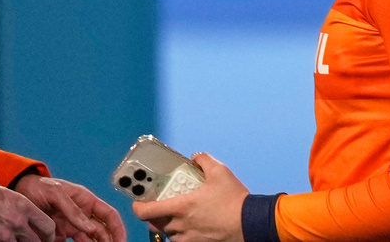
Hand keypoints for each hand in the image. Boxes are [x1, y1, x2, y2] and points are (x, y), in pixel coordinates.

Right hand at [0, 184, 56, 241]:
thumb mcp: (9, 196)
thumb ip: (24, 210)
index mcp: (24, 206)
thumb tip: (35, 224)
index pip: (48, 226)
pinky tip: (2, 239)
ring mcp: (5, 235)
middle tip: (35, 240)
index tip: (48, 237)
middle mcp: (17, 222)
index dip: (50, 234)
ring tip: (15, 237)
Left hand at [15, 174, 127, 241]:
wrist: (19, 192)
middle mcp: (82, 215)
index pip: (109, 215)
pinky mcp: (60, 236)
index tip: (121, 241)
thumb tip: (89, 226)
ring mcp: (72, 226)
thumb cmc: (39, 186)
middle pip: (102, 232)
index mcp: (86, 200)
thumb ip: (72, 209)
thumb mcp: (56, 192)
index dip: (118, 229)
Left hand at [131, 153, 247, 241]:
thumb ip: (203, 160)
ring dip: (170, 224)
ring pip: (169, 234)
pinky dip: (182, 234)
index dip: (137, 207)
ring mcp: (188, 239)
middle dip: (155, 214)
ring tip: (180, 214)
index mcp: (181, 207)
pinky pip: (182, 241)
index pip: (146, 212)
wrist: (251, 224)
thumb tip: (196, 156)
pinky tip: (193, 226)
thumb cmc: (235, 201)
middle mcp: (180, 226)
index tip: (138, 201)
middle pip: (155, 224)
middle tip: (161, 204)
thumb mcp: (220, 172)